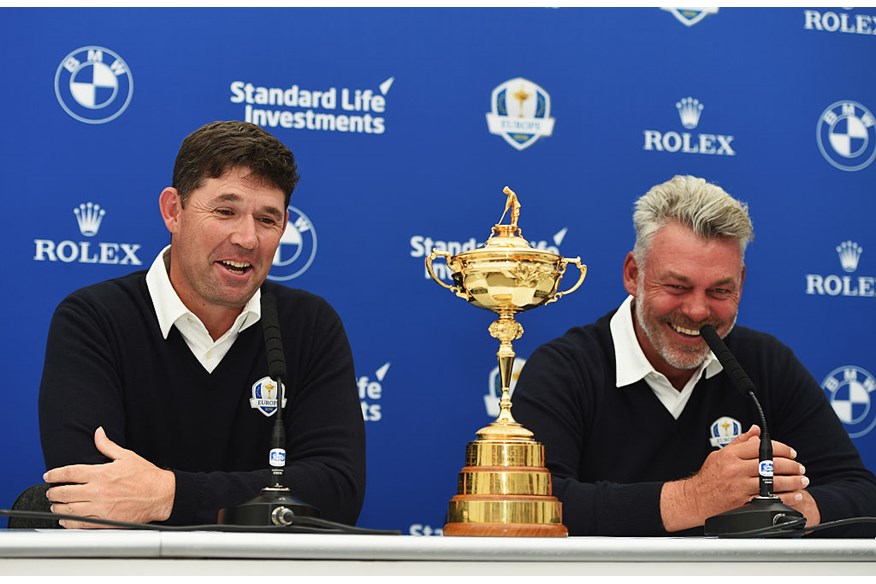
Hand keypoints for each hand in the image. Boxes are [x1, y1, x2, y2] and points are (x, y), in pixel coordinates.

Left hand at [43, 427, 175, 527]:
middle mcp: (99, 491)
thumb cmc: (146, 476)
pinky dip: (69, 522)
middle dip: (53, 492)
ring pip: (69, 509)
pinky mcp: (106, 520)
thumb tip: (98, 432)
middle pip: (65, 492)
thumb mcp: (126, 456)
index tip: (49, 475)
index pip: (70, 473)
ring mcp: (101, 507)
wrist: (161, 494)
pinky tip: (65, 519)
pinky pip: (81, 523)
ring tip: (56, 505)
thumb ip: (107, 445)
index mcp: (102, 473)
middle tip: (51, 491)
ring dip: (58, 507)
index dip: (55, 474)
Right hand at [660, 425, 811, 531]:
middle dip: (791, 465)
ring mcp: (740, 486)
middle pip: (771, 464)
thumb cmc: (708, 477)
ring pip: (773, 482)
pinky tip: (795, 495)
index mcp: (731, 455)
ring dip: (793, 481)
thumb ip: (740, 442)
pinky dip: (786, 497)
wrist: (695, 499)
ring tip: (802, 480)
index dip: (781, 448)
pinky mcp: (743, 502)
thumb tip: (756, 430)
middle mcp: (735, 469)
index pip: (761, 447)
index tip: (791, 452)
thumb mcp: (720, 454)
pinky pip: (770, 499)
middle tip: (800, 467)